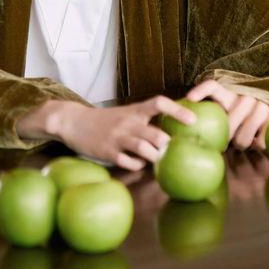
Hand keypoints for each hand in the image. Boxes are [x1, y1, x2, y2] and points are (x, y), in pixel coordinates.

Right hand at [51, 96, 196, 170]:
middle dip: (166, 146)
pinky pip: (128, 162)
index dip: (177, 111)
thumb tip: (172, 131)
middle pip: (156, 135)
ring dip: (153, 157)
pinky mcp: (108, 152)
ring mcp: (118, 137)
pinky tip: (136, 163)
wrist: (75, 122)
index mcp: (135, 110)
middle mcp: (128, 122)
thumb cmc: (107, 120)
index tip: (193, 120)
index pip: (159, 103)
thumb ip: (146, 120)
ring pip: (144, 149)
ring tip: (155, 159)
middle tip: (171, 152)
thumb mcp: (126, 114)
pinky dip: (137, 165)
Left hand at [185, 79, 268, 150]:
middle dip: (226, 138)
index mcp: (229, 93)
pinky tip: (258, 145)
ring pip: (243, 136)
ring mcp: (261, 105)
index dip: (201, 90)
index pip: (213, 86)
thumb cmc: (246, 120)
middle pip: (229, 123)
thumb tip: (188, 133)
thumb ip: (214, 118)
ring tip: (242, 143)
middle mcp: (245, 96)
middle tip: (225, 144)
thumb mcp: (230, 111)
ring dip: (242, 144)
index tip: (190, 98)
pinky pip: (261, 142)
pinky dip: (258, 147)